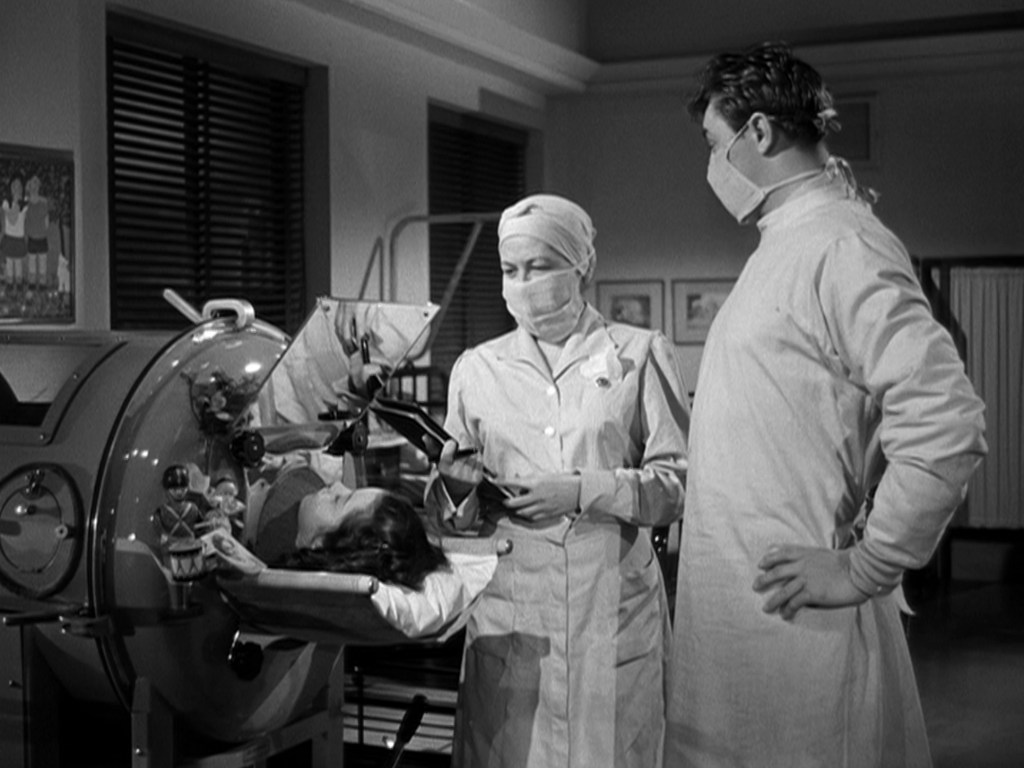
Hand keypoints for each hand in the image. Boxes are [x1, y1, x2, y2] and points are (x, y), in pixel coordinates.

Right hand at [430, 438, 482, 501]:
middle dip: (463, 442)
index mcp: (444, 470)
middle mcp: (457, 475)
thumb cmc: (446, 471)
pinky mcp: (477, 477)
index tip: (451, 442)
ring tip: (466, 446)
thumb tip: (425, 437)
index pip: (448, 452)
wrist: (456, 489)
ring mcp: (468, 476)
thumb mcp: (437, 461)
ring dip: (471, 447)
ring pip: (473, 454)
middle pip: (463, 451)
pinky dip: (477, 455)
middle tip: (461, 437)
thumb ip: (431, 447)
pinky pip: (480, 460)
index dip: (451, 444)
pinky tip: (472, 455)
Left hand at [501, 474, 580, 522]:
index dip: (502, 482)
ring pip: (521, 512)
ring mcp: (541, 507)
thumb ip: (531, 478)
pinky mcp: (547, 515)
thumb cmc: (564, 480)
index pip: (513, 482)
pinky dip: (526, 516)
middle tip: (505, 500)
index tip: (495, 481)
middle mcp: (537, 496)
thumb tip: (518, 479)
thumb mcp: (546, 475)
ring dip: (516, 510)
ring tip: (515, 507)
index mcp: (536, 483)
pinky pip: (532, 518)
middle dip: (506, 501)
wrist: (579, 491)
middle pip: (513, 502)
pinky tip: (525, 513)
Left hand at [753, 544, 870, 620]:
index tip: (760, 564)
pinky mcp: (813, 593)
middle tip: (755, 586)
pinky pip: (795, 603)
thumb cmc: (844, 563)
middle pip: (777, 573)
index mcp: (804, 554)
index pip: (780, 554)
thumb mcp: (821, 553)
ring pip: (783, 591)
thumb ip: (807, 554)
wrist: (858, 571)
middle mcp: (802, 566)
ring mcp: (806, 580)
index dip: (768, 559)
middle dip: (764, 580)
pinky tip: (785, 615)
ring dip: (773, 601)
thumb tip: (798, 556)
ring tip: (766, 608)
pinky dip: (788, 609)